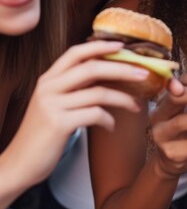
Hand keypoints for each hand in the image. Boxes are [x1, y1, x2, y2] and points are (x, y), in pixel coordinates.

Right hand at [7, 40, 144, 189]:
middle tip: (144, 73)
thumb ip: (72, 87)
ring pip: (98, 92)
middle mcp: (48, 87)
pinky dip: (109, 120)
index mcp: (48, 79)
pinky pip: (95, 114)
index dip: (99, 46)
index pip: (75, 53)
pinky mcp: (59, 124)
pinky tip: (111, 127)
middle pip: (92, 68)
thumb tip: (104, 74)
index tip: (122, 45)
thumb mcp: (52, 104)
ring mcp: (52, 105)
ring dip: (123, 98)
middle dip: (122, 68)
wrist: (19, 163)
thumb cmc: (42, 134)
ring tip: (136, 106)